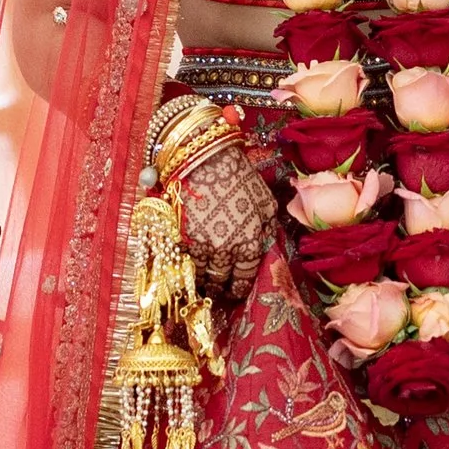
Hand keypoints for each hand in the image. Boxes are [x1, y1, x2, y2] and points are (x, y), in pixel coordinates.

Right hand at [176, 139, 276, 298]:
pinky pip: (185, 263)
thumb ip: (268, 228)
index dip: (239, 286)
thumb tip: (267, 245)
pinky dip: (188, 267)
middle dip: (221, 287)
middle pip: (221, 281)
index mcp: (250, 243)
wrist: (203, 158)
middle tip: (219, 289)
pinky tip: (190, 266)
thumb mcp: (265, 201)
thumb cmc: (239, 176)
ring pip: (201, 275)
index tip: (236, 289)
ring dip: (203, 280)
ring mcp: (201, 246)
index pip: (244, 277)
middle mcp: (226, 251)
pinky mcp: (180, 239)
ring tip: (204, 280)